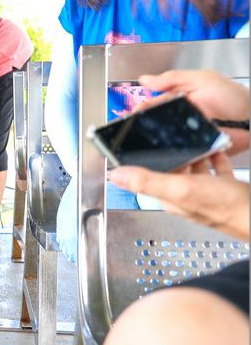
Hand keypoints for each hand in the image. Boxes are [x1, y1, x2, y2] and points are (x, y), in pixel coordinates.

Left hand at [109, 152, 249, 240]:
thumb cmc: (226, 207)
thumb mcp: (181, 189)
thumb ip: (148, 181)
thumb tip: (116, 176)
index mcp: (172, 198)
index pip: (150, 178)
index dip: (143, 162)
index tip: (138, 146)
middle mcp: (187, 197)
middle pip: (173, 171)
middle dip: (170, 155)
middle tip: (167, 137)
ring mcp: (208, 194)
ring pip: (194, 170)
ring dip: (192, 154)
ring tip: (191, 139)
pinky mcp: (227, 189)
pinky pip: (217, 170)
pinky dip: (215, 158)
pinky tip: (216, 149)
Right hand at [137, 70, 249, 154]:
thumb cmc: (234, 98)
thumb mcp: (203, 79)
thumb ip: (174, 78)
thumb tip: (146, 79)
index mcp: (178, 100)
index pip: (152, 105)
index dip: (140, 109)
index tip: (131, 114)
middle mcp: (179, 118)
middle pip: (154, 124)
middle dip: (142, 127)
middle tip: (133, 128)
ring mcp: (185, 135)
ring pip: (162, 139)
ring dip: (154, 141)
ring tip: (143, 141)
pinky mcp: (192, 150)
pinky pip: (176, 153)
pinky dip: (169, 153)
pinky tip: (162, 151)